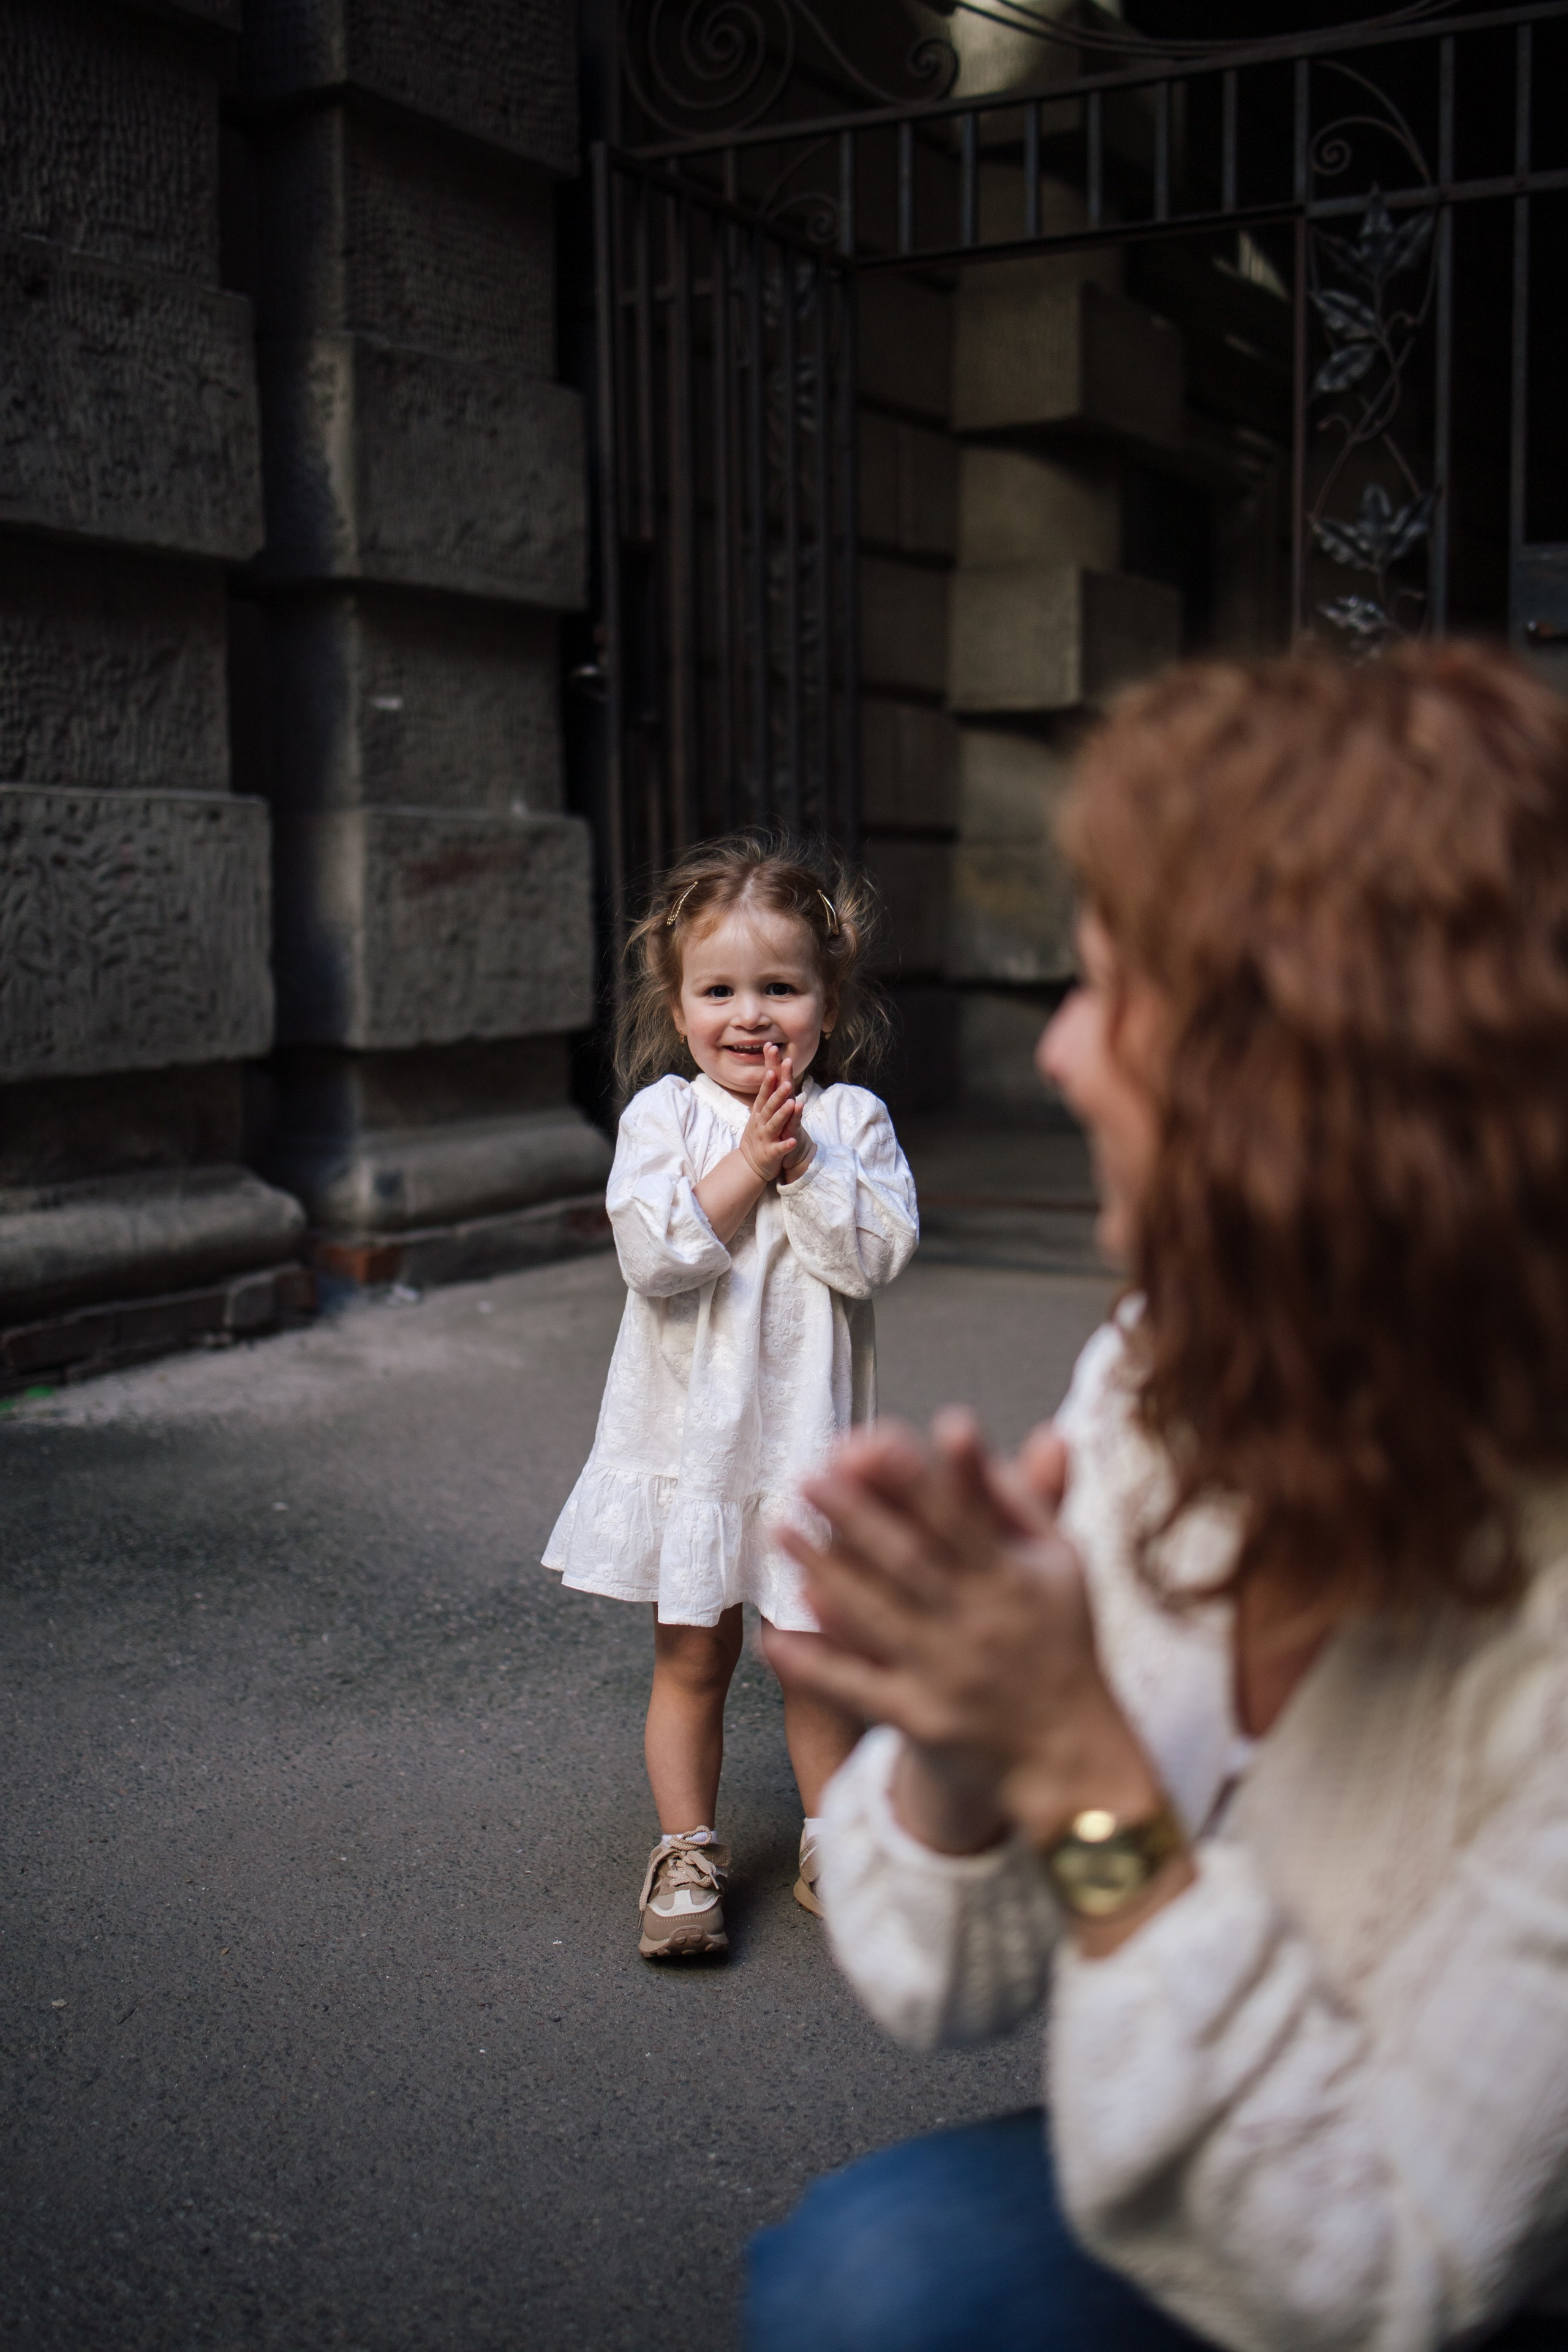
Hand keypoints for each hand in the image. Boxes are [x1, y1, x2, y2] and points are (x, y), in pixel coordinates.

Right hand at [740, 1046, 806, 1182]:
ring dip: (783, 1114)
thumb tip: (773, 1071)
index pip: (764, 1093)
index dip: (769, 1080)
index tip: (773, 1069)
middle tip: (787, 1082)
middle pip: (769, 1106)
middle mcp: (761, 1123)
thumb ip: (767, 1096)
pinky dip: (785, 1145)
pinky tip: (793, 1141)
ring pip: (774, 1124)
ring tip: (792, 1104)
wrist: (749, 1165)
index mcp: (760, 1113)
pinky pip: (779, 1149)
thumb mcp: (760, 1114)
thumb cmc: (759, 1135)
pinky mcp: (771, 1153)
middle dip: (777, 1094)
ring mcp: (766, 1138)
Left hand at [770, 1410, 1162, 1853]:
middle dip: (855, 1516)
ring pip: (876, 1616)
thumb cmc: (1057, 1641)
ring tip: (782, 1530)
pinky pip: (860, 1688)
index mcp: (1015, 1578)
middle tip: (808, 1477)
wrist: (1069, 1756)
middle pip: (909, 1561)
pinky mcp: (922, 1721)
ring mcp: (948, 1674)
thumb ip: (1021, 1497)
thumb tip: (979, 1428)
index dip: (918, 1479)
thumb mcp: (1059, 1563)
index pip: (961, 1519)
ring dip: (824, 1571)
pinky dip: (819, 1663)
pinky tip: (778, 1634)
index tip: (875, 1440)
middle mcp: (981, 1623)